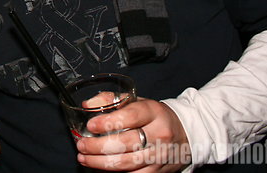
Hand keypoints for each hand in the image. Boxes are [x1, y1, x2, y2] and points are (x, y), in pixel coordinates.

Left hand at [76, 98, 190, 171]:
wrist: (185, 134)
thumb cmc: (154, 116)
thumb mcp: (137, 101)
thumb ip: (111, 99)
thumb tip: (87, 105)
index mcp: (153, 112)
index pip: (130, 117)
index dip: (108, 122)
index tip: (90, 125)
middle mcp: (159, 134)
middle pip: (125, 143)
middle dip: (98, 146)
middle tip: (81, 145)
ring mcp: (159, 155)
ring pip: (127, 163)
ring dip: (101, 163)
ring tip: (84, 158)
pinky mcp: (158, 171)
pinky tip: (99, 168)